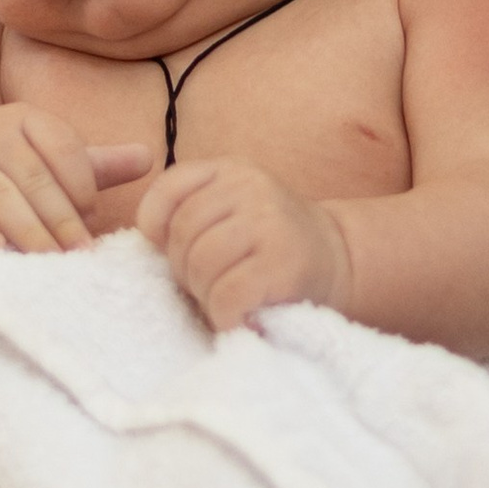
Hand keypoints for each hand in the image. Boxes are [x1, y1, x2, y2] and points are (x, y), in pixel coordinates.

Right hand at [0, 105, 150, 254]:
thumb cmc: (1, 169)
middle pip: (34, 178)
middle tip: (77, 255)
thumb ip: (93, 165)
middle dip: (60, 219)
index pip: (64, 150)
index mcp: (25, 117)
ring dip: (27, 230)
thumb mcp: (45, 160)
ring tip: (47, 260)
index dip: (82, 190)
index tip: (90, 226)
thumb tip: (149, 159)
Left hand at [134, 159, 353, 330]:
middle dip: (186, 271)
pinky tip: (242, 316)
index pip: (169, 190)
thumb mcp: (233, 210)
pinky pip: (227, 295)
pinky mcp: (283, 264)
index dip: (157, 227)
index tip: (174, 251)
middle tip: (213, 285)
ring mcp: (271, 223)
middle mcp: (253, 187)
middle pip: (183, 235)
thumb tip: (148, 241)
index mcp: (232, 171)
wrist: (340, 262)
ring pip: (201, 265)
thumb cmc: (271, 245)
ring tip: (230, 299)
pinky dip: (226, 315)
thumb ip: (190, 212)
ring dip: (207, 295)